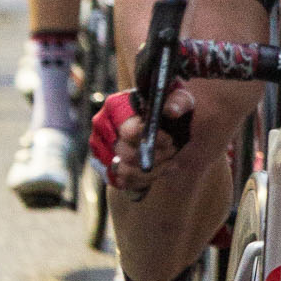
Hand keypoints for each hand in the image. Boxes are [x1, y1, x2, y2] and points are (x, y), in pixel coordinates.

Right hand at [89, 82, 194, 198]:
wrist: (160, 122)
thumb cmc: (167, 107)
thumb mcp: (178, 98)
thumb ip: (178, 101)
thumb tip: (171, 111)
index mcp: (116, 107)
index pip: (130, 131)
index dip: (154, 140)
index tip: (170, 140)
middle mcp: (102, 128)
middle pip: (127, 155)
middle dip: (156, 156)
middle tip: (172, 150)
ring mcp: (102, 148)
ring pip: (126, 172)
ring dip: (153, 170)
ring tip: (169, 160)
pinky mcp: (107, 166)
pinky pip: (125, 182)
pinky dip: (146, 179)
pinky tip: (161, 169)